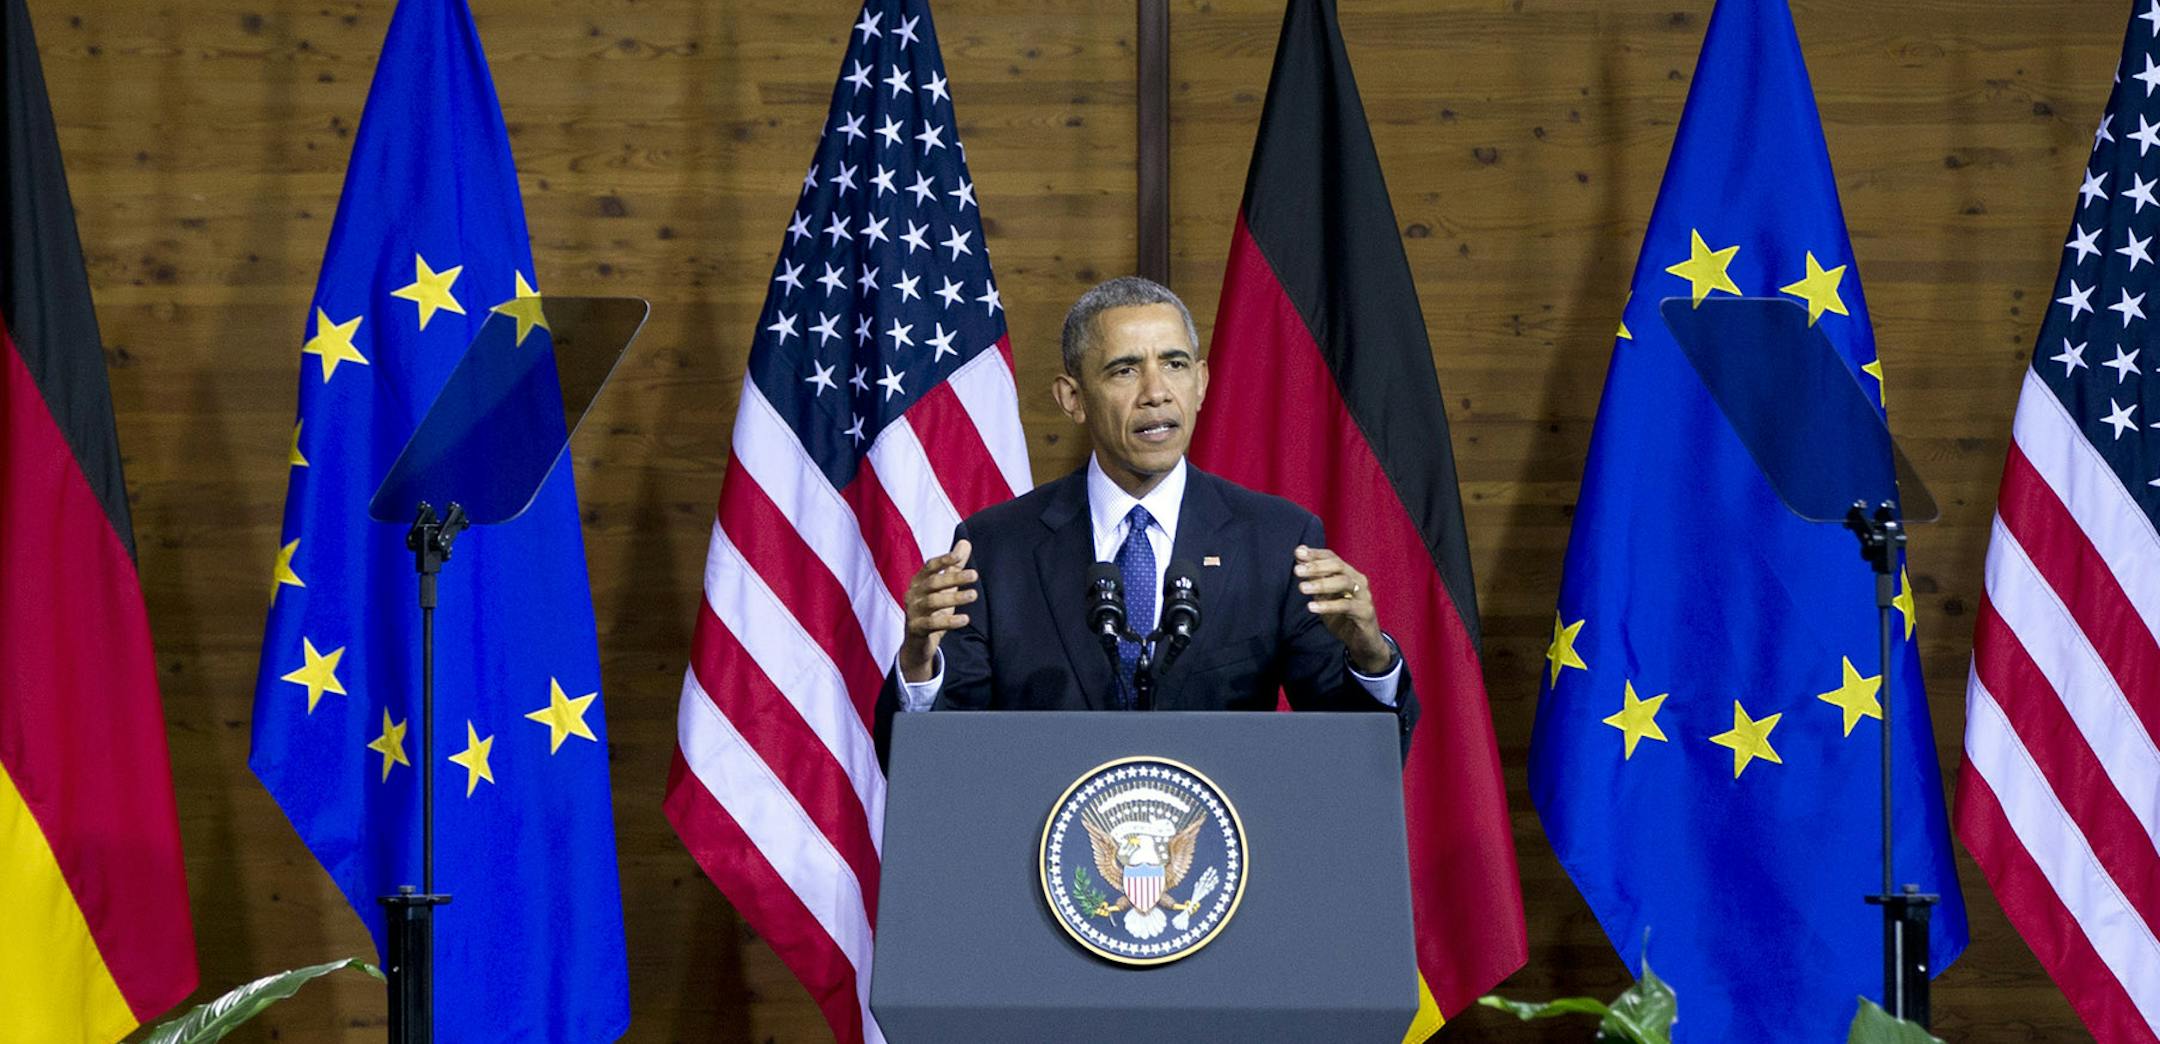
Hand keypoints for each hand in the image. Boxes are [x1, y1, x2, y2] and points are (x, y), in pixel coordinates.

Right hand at [898, 540, 976, 681]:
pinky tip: (965, 619)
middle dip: (953, 578)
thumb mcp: (944, 588)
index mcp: (918, 581)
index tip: (959, 556)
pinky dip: (949, 622)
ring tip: (973, 595)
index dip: (944, 560)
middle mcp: (913, 594)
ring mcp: (913, 612)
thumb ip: (954, 566)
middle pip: (933, 583)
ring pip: (933, 602)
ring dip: (954, 597)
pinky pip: (932, 624)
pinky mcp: (916, 629)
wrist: (918, 643)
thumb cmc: (932, 610)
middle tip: (974, 575)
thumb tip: (966, 542)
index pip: (930, 566)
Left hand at [1294, 545, 1392, 673]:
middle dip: (1316, 567)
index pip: (1332, 557)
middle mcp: (1358, 581)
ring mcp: (1364, 596)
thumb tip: (1299, 556)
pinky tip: (1311, 607)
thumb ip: (1314, 578)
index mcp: (1349, 574)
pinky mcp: (1366, 612)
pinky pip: (1346, 606)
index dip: (1315, 554)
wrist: (1362, 642)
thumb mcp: (1324, 596)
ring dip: (1321, 584)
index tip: (1298, 552)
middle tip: (1297, 570)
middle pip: (1338, 566)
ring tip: (1302, 588)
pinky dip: (1328, 605)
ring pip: (1343, 583)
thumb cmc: (1342, 616)